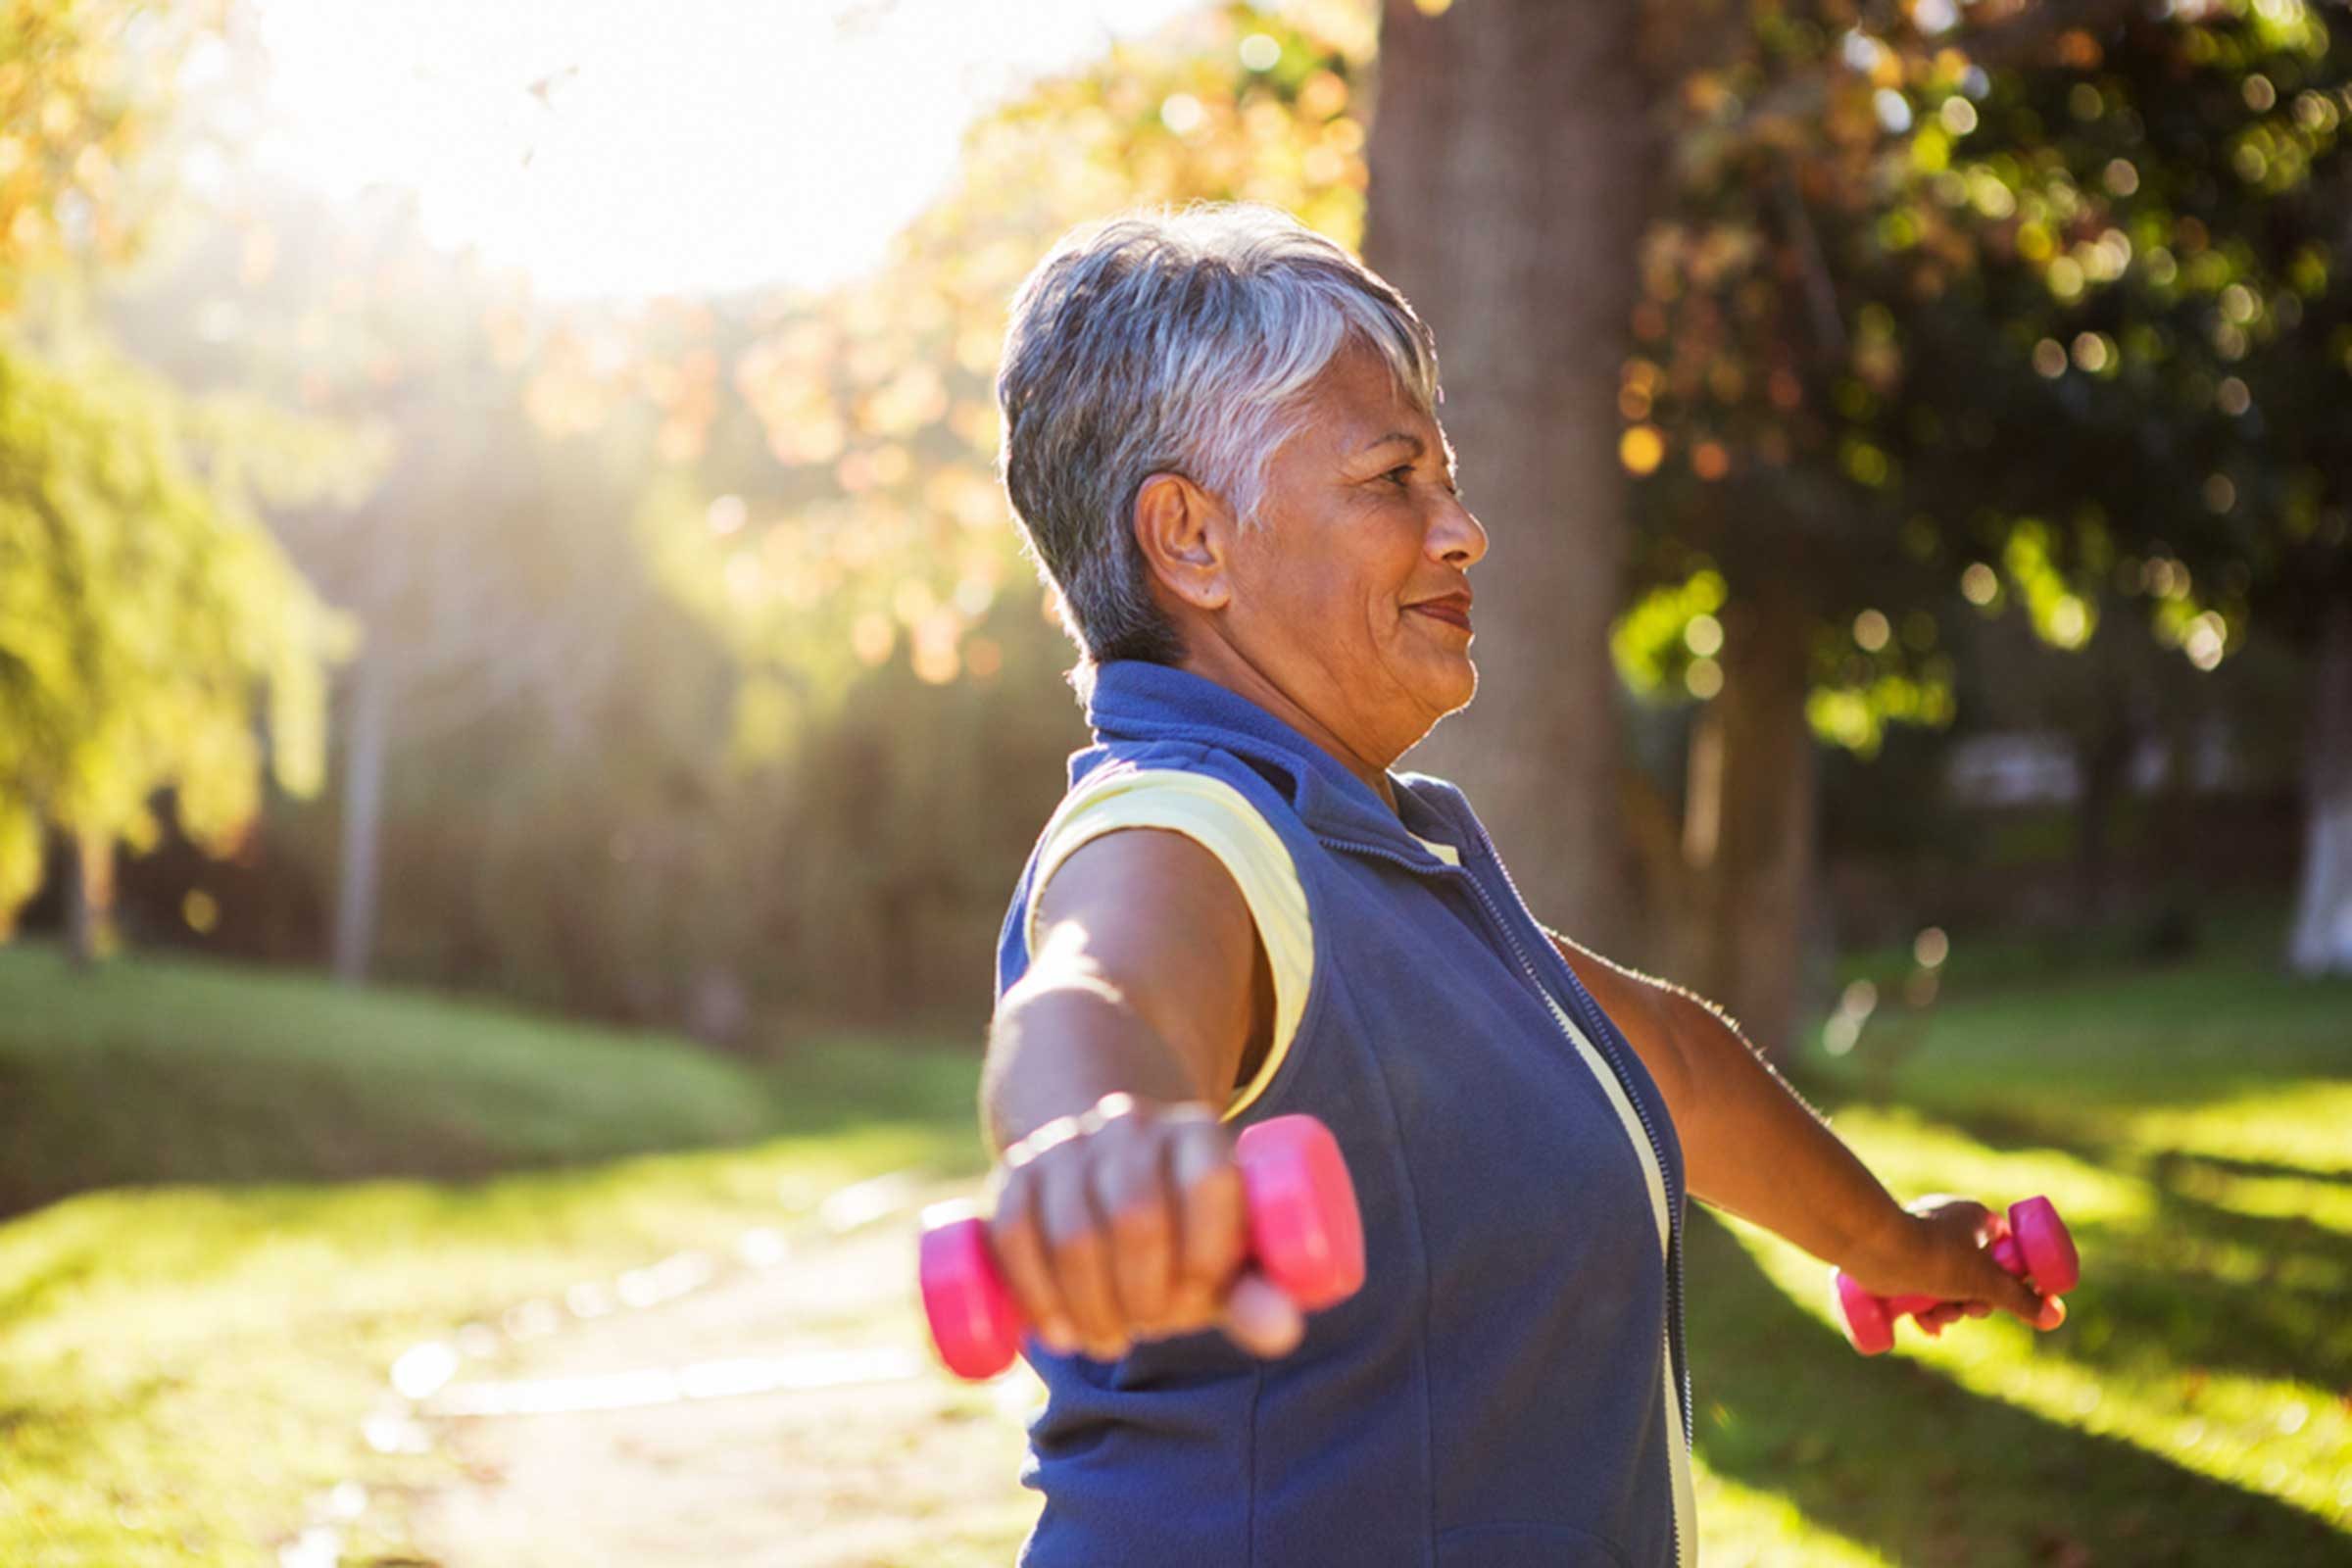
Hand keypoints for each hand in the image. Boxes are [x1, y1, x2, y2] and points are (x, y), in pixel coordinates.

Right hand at [985, 1092, 1304, 1362]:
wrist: (1101, 1169)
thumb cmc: (1181, 1229)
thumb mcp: (1223, 1253)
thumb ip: (1256, 1292)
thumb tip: (1284, 1335)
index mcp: (1197, 1130)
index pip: (1208, 1184)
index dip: (1207, 1256)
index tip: (1200, 1301)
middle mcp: (1130, 1124)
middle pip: (1136, 1216)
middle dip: (1144, 1295)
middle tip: (1149, 1329)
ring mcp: (1067, 1144)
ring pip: (1072, 1234)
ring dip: (1091, 1308)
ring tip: (1108, 1340)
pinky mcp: (1015, 1173)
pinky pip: (1014, 1233)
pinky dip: (1036, 1294)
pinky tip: (1056, 1331)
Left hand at [1845, 1194, 2064, 1332]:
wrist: (1872, 1248)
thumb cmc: (1934, 1257)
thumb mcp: (1984, 1282)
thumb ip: (2021, 1300)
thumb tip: (2056, 1316)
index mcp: (1972, 1216)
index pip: (2005, 1246)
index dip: (2012, 1276)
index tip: (2009, 1298)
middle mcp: (1946, 1223)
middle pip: (1976, 1271)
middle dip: (1976, 1301)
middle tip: (1969, 1310)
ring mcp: (1919, 1239)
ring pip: (1947, 1283)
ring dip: (1950, 1309)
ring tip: (1937, 1319)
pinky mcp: (1896, 1256)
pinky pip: (1920, 1285)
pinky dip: (1926, 1308)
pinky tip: (1925, 1325)